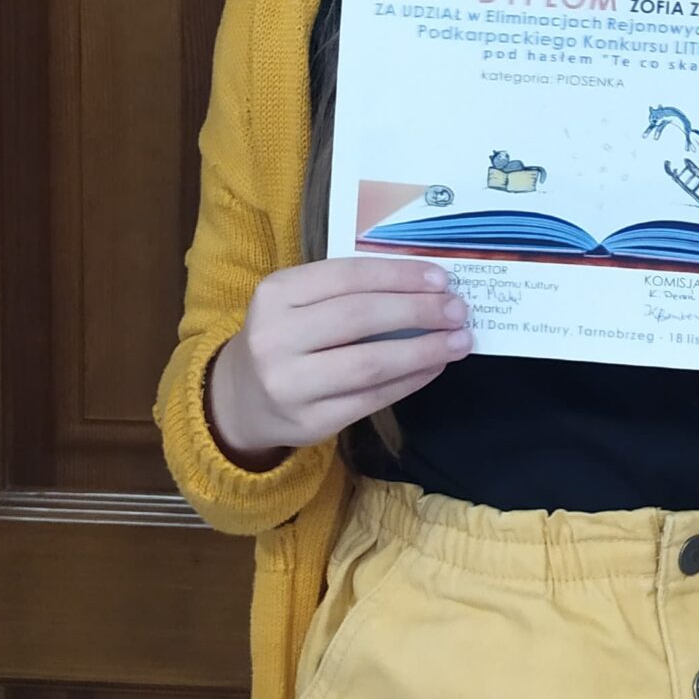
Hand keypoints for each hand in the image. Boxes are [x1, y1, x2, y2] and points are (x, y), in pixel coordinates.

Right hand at [206, 256, 470, 464]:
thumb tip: (428, 286)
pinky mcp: (308, 422)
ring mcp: (289, 384)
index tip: (441, 278)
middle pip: (361, 317)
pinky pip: (371, 399)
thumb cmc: (287, 337)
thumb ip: (350, 291)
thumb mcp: (299, 303)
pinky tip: (433, 366)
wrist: (240, 398)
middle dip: (419, 311)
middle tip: (458, 309)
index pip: (348, 276)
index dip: (400, 275)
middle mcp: (275, 337)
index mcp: (275, 294)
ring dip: (423, 350)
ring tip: (459, 341)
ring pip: (369, 363)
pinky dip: (410, 380)